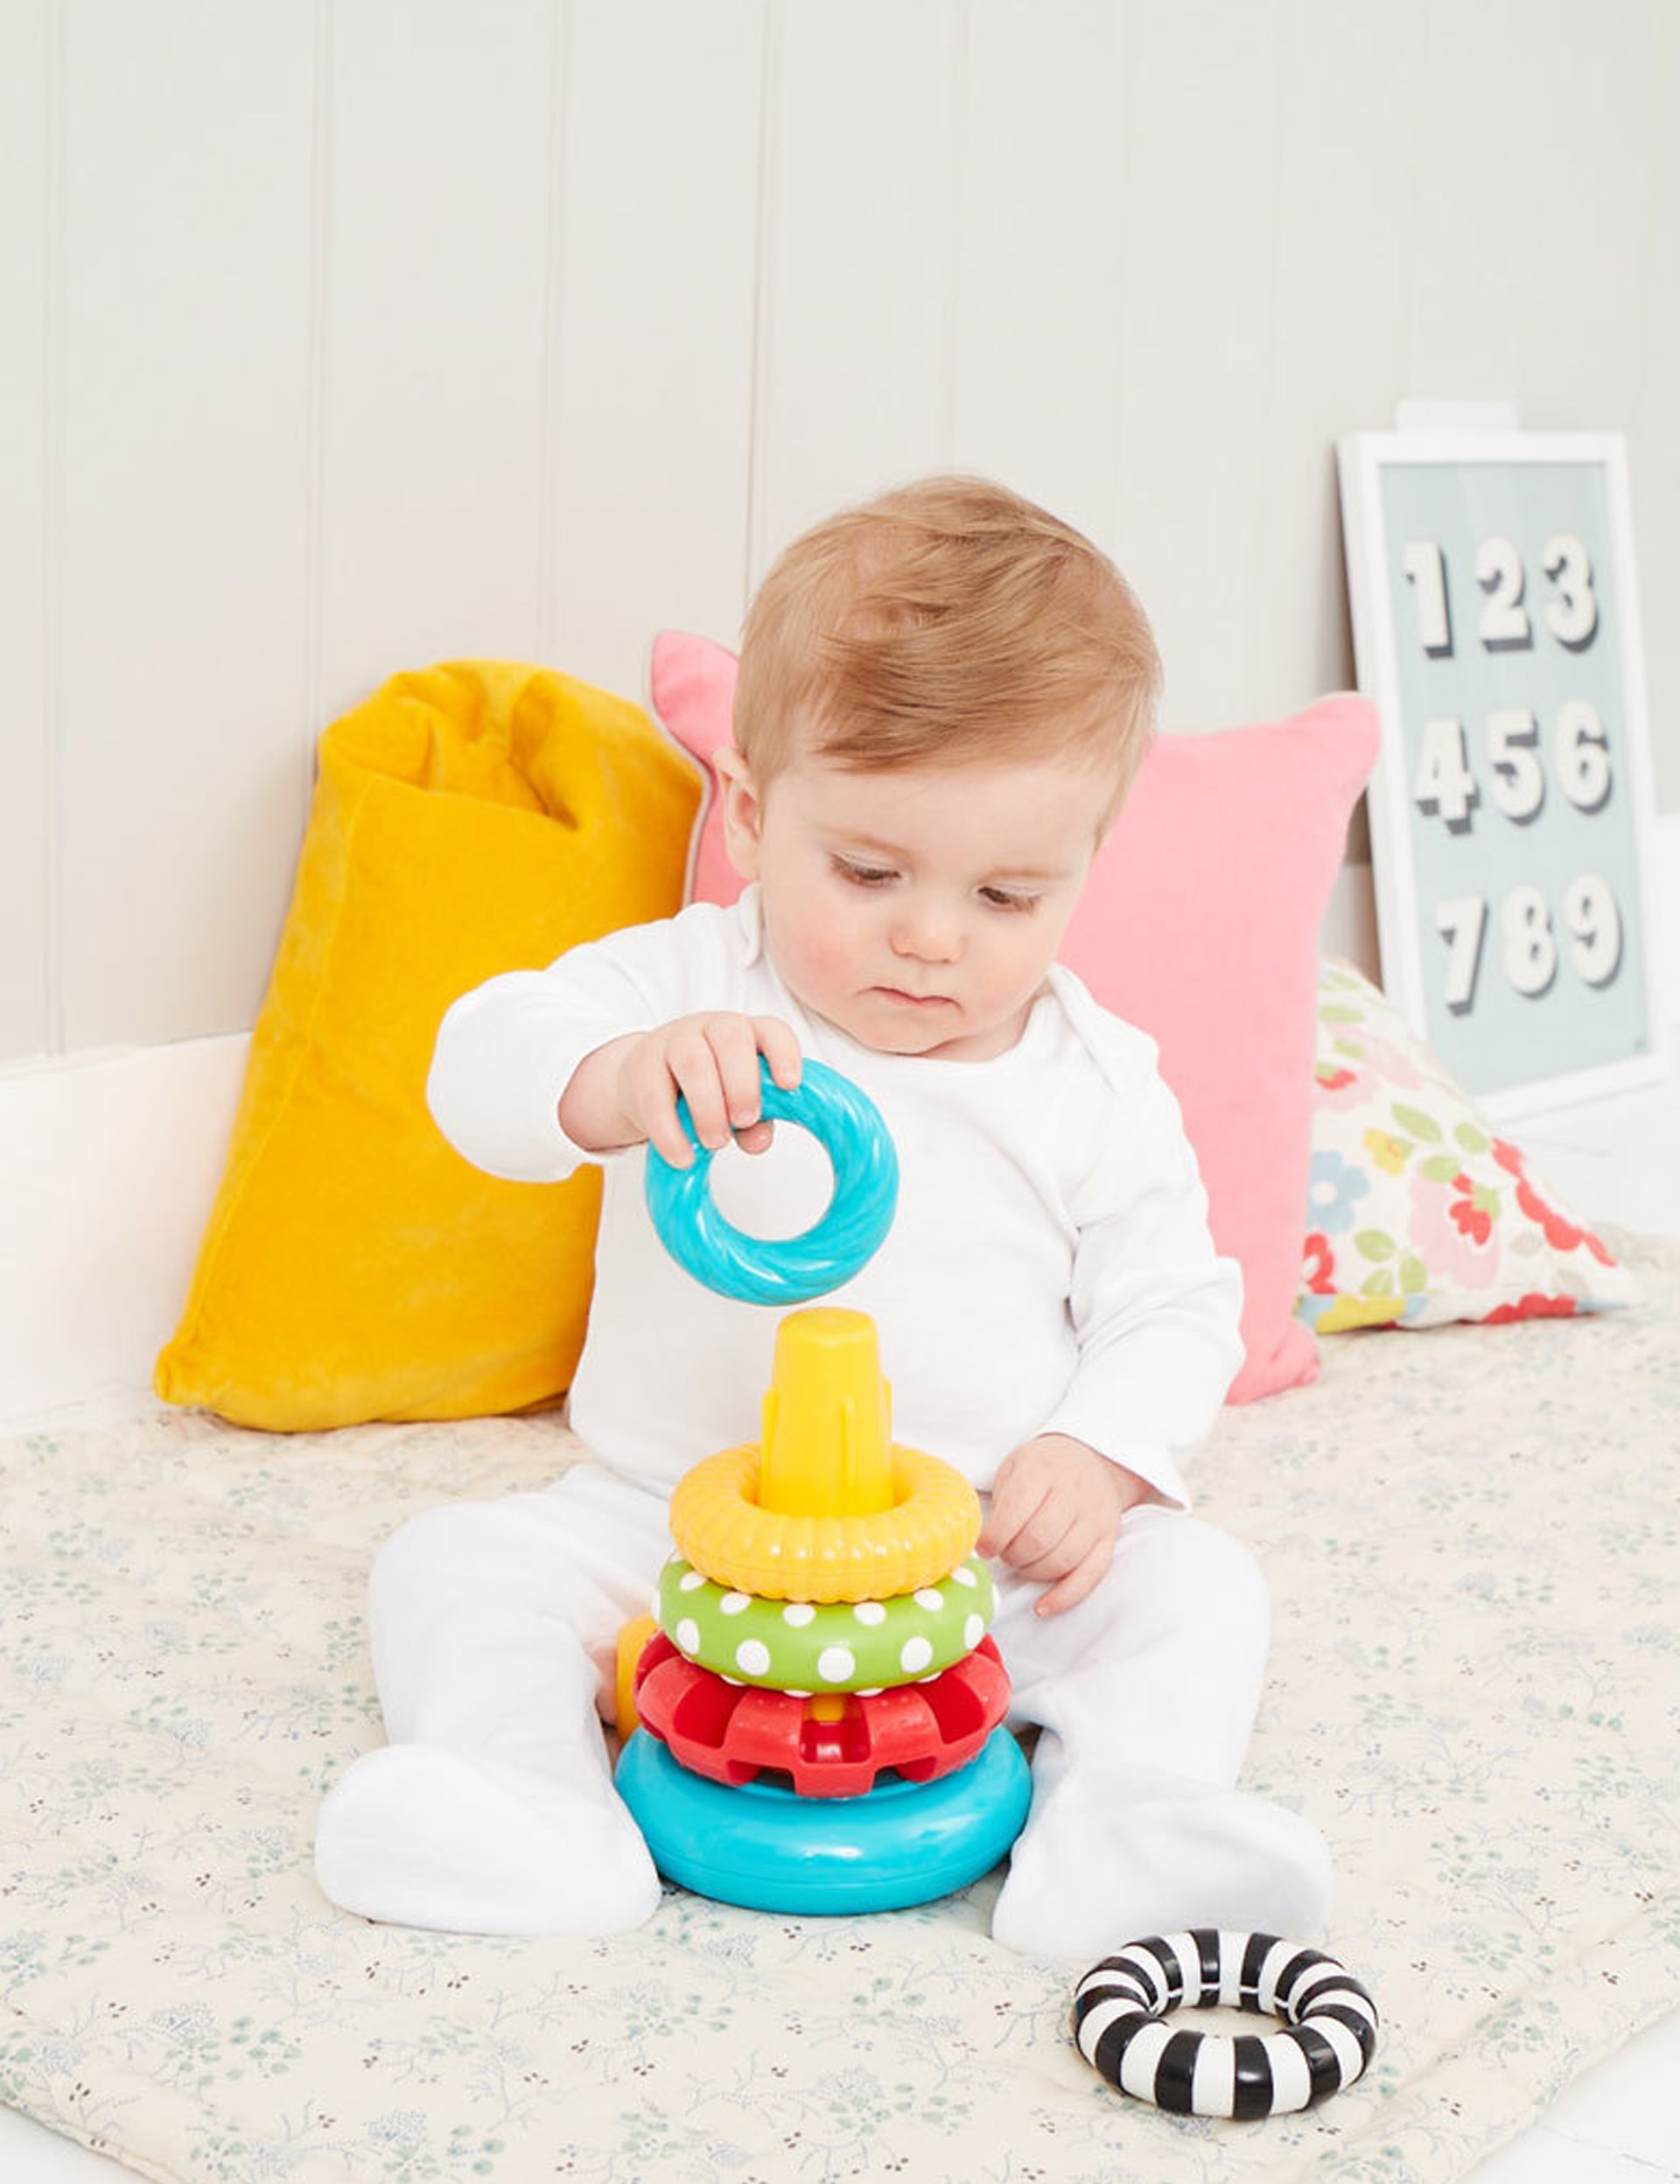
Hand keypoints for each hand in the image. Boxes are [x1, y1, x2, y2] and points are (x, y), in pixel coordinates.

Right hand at [559, 1011, 801, 1167]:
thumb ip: (755, 1122)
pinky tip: (682, 1157)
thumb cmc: (707, 1086)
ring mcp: (675, 1041)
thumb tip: (759, 1142)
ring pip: (693, 1063)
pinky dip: (670, 1132)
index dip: (784, 1054)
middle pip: (732, 1039)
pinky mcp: (642, 1065)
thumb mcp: (737, 1102)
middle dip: (743, 1084)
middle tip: (745, 1121)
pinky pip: (654, 1097)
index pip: (771, 1030)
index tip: (790, 1085)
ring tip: (716, 1142)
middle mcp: (712, 1028)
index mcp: (747, 1032)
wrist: (646, 1079)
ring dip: (709, 1107)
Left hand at [977, 1433, 1158, 1617]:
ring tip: (1021, 1564)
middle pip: (1039, 1538)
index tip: (984, 1547)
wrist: (1091, 1460)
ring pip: (1062, 1560)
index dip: (995, 1536)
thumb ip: (999, 1501)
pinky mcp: (1109, 1539)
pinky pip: (1089, 1576)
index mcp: (1043, 1469)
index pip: (1016, 1508)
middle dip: (1013, 1555)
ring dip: (1033, 1572)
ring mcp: (1095, 1517)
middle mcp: (1074, 1492)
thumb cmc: (1042, 1469)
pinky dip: (1064, 1597)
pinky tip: (1042, 1607)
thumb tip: (978, 1540)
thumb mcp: (1013, 1468)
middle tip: (1003, 1554)